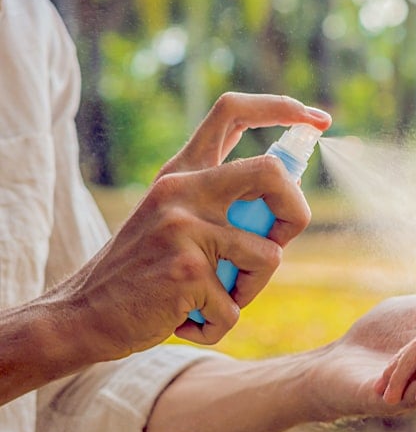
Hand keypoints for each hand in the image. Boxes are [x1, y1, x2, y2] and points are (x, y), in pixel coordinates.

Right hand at [64, 93, 330, 357]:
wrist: (81, 315)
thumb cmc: (142, 274)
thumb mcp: (173, 220)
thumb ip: (220, 203)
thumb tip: (289, 193)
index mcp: (181, 173)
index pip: (232, 112)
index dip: (282, 108)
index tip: (318, 118)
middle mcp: (182, 189)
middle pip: (272, 173)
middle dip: (295, 213)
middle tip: (278, 242)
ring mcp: (184, 227)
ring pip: (269, 256)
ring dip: (251, 289)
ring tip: (212, 298)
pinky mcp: (187, 270)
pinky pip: (237, 307)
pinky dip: (219, 323)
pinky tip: (185, 320)